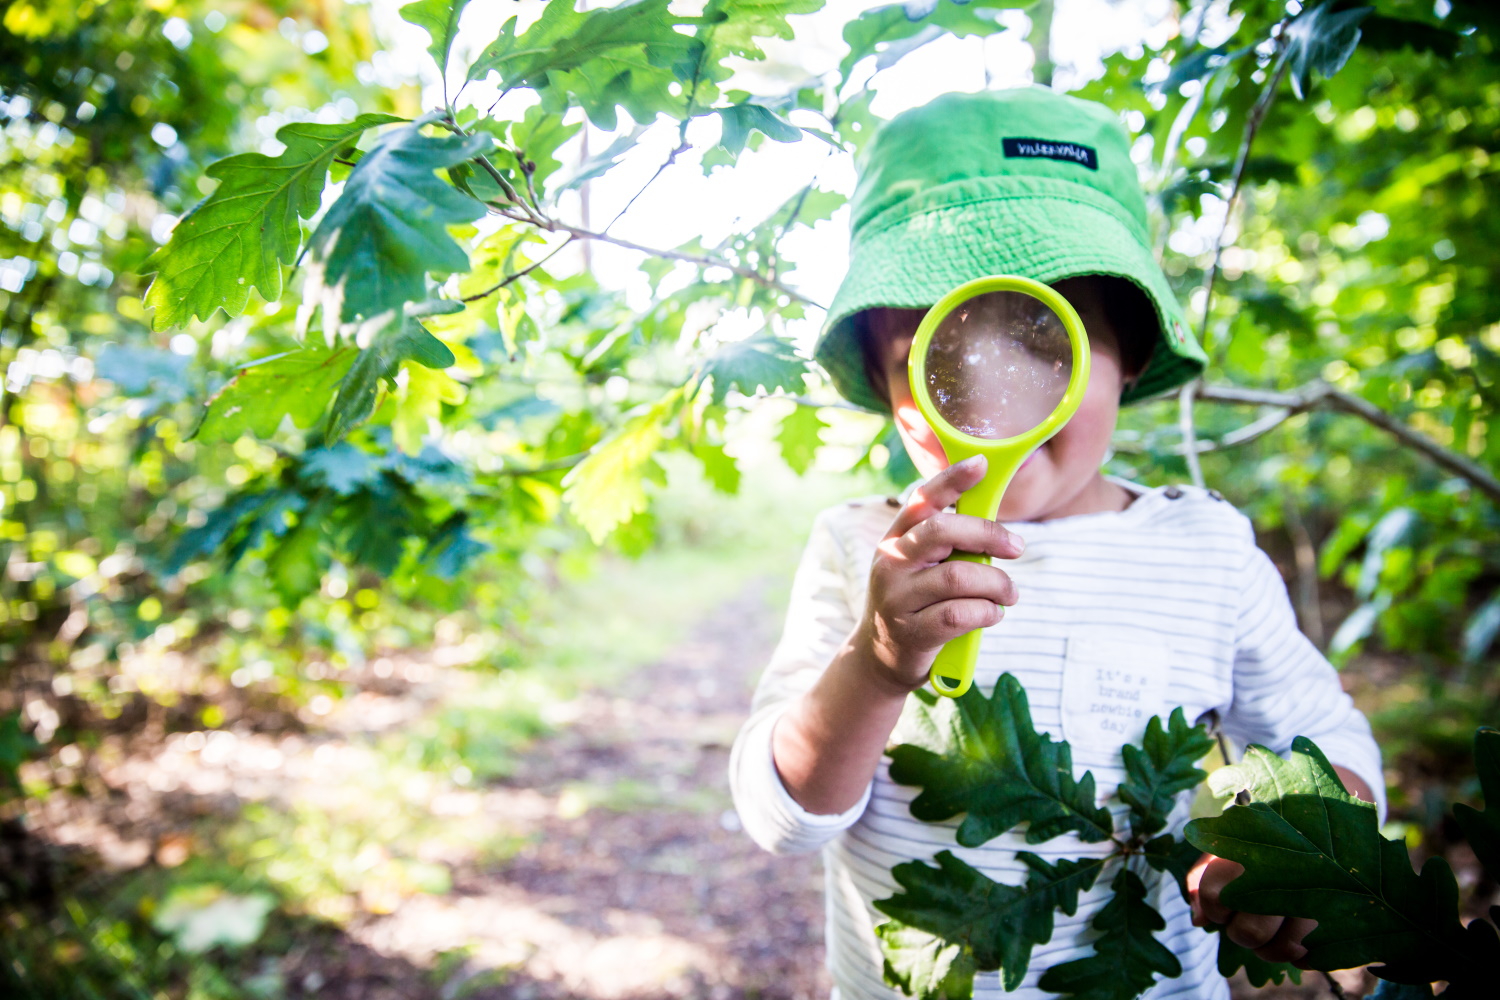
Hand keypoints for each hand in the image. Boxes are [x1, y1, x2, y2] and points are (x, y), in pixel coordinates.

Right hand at [856, 455, 1024, 691]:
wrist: (880, 656)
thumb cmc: (915, 601)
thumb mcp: (919, 566)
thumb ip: (946, 545)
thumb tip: (997, 527)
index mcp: (896, 537)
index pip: (923, 500)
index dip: (952, 479)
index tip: (981, 464)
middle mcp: (891, 562)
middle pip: (942, 532)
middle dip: (988, 535)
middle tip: (1017, 547)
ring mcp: (897, 598)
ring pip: (959, 577)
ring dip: (997, 584)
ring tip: (1010, 593)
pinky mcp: (912, 632)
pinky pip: (961, 614)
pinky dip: (989, 612)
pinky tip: (994, 613)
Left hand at [1185, 766, 1369, 965]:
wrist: (1334, 815)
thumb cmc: (1267, 835)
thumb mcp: (1228, 844)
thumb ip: (1201, 879)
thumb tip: (1200, 921)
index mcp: (1248, 844)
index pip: (1214, 898)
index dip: (1214, 908)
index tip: (1222, 904)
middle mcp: (1285, 871)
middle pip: (1247, 933)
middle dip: (1242, 932)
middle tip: (1251, 917)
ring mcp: (1320, 896)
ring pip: (1280, 951)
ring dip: (1271, 946)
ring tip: (1275, 925)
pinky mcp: (1346, 918)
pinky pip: (1311, 955)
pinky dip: (1302, 951)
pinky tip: (1302, 929)